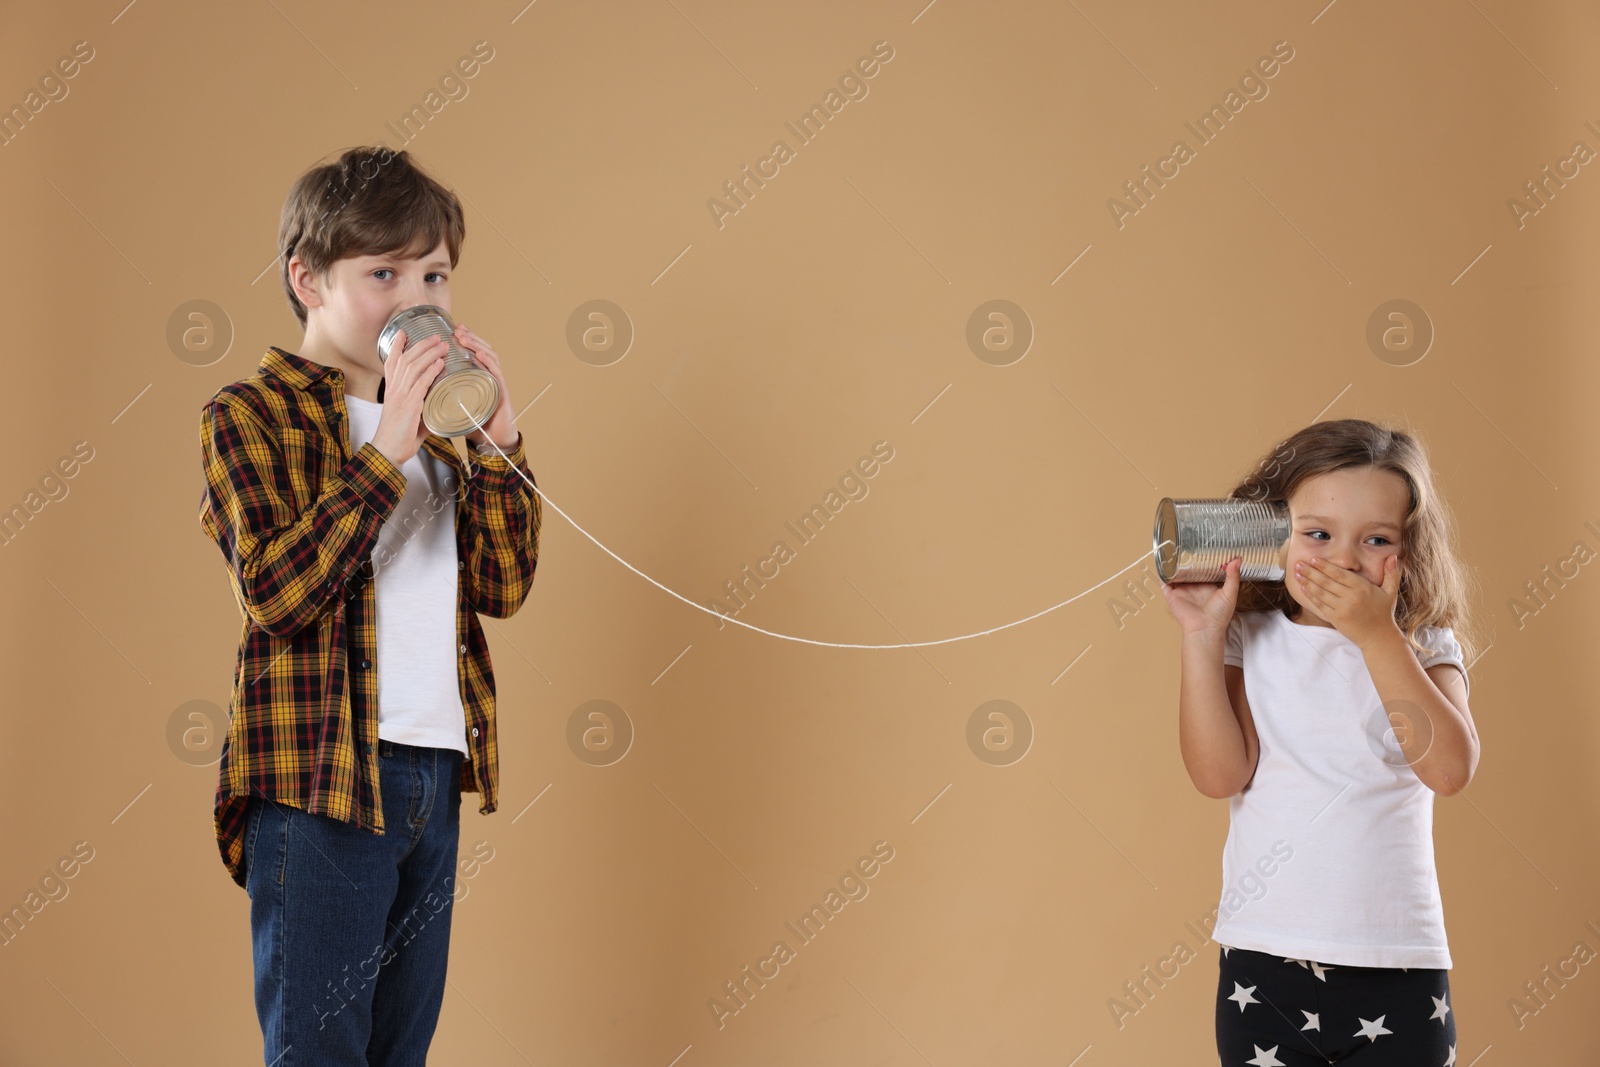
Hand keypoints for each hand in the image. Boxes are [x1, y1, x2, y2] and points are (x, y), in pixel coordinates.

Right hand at [369, 327, 446, 466]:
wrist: (389, 450)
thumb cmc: (400, 435)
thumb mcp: (411, 415)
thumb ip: (422, 404)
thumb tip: (437, 401)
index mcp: (392, 390)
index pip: (391, 362)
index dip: (396, 346)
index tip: (403, 332)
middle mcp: (394, 389)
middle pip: (405, 359)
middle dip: (421, 345)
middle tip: (435, 335)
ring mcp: (400, 396)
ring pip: (413, 367)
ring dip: (429, 353)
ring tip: (442, 344)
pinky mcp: (409, 405)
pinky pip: (421, 383)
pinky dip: (431, 371)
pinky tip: (440, 363)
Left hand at [452, 324, 517, 450]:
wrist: (492, 442)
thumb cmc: (475, 424)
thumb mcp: (456, 405)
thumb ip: (444, 394)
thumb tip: (423, 387)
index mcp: (478, 378)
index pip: (473, 353)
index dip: (464, 340)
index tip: (452, 330)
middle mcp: (489, 377)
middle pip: (482, 350)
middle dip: (470, 337)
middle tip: (458, 329)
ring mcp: (496, 384)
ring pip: (490, 357)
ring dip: (477, 345)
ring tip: (464, 337)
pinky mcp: (502, 393)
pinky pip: (496, 374)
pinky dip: (488, 362)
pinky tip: (479, 354)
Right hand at [1160, 556, 1240, 638]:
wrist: (1204, 628)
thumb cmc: (1219, 615)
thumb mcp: (1230, 593)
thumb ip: (1233, 577)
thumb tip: (1237, 560)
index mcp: (1207, 587)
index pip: (1204, 571)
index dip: (1204, 560)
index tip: (1206, 548)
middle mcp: (1194, 588)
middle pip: (1189, 571)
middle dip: (1187, 560)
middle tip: (1188, 545)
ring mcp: (1182, 591)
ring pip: (1176, 575)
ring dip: (1173, 565)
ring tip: (1173, 550)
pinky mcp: (1172, 595)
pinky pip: (1164, 583)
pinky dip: (1162, 574)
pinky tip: (1161, 564)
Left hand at [1294, 555, 1401, 648]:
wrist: (1379, 637)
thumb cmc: (1384, 613)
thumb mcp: (1391, 592)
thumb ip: (1392, 573)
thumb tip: (1394, 556)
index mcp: (1363, 588)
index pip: (1340, 574)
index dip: (1325, 566)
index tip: (1313, 559)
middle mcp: (1351, 597)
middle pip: (1326, 581)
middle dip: (1310, 571)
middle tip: (1298, 563)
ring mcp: (1342, 608)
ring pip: (1321, 592)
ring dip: (1307, 582)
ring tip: (1296, 573)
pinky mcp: (1336, 618)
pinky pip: (1320, 605)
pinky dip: (1311, 596)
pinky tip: (1303, 588)